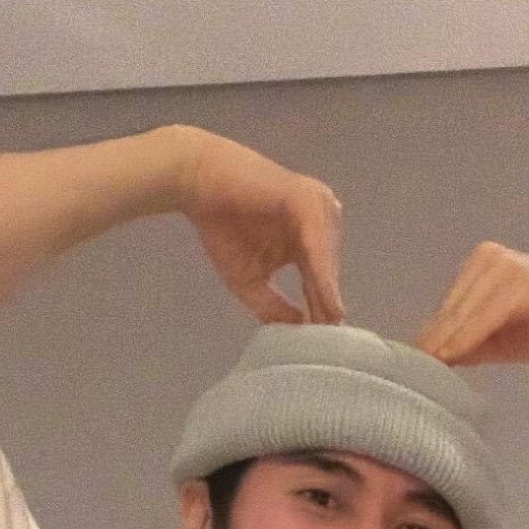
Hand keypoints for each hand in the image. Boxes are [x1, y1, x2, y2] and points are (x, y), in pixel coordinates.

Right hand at [170, 129, 346, 325]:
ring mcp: (316, 207)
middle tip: (331, 341)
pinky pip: (317, 243)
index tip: (326, 343)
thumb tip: (300, 328)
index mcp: (308, 237)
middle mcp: (318, 221)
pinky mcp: (306, 199)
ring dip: (327, 292)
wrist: (197, 184)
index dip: (321, 309)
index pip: (320, 278)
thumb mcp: (249, 279)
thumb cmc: (221, 227)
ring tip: (329, 325)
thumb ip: (273, 306)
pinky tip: (325, 298)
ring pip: (326, 258)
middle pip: (328, 270)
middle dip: (327, 304)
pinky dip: (321, 272)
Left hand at [416, 241, 528, 370]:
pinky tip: (450, 356)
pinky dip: (467, 337)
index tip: (411, 365)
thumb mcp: (500, 337)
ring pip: (463, 313)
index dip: (431, 338)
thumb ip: (469, 342)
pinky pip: (484, 316)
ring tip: (425, 368)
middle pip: (451, 310)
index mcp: (480, 266)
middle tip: (410, 373)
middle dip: (433, 342)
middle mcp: (487, 258)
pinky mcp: (519, 283)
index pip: (448, 308)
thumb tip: (434, 358)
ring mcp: (503, 268)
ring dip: (445, 342)